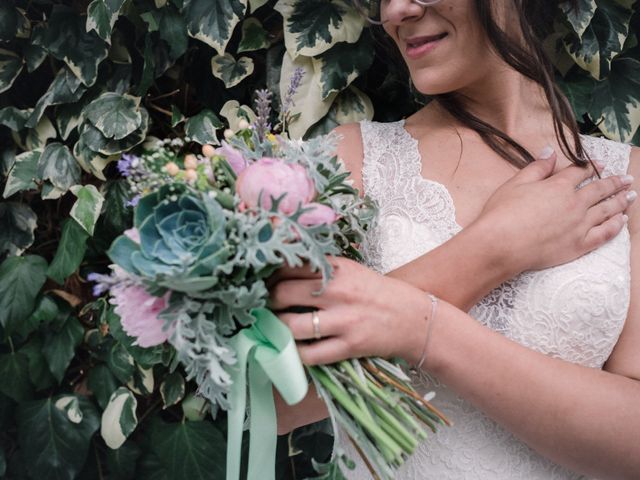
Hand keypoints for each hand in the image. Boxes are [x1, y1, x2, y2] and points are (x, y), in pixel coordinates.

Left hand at [270, 257, 429, 365]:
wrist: (413, 318)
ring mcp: (343, 320)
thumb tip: (281, 272)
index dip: (270, 275)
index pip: (290, 266)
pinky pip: (310, 354)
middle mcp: (337, 291)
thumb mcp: (350, 271)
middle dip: (267, 301)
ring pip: (292, 325)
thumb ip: (320, 270)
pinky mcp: (349, 345)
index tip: (264, 282)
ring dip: (277, 328)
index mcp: (336, 268)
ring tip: (276, 326)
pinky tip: (294, 348)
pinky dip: (296, 353)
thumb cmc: (376, 293)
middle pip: (283, 293)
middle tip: (264, 306)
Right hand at [474, 148, 634, 273]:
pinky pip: (604, 234)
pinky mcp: (578, 246)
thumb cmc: (502, 214)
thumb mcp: (515, 184)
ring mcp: (579, 225)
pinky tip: (621, 221)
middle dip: (615, 182)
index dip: (591, 166)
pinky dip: (615, 226)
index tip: (601, 164)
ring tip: (631, 196)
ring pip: (607, 210)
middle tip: (627, 179)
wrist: (500, 245)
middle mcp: (574, 204)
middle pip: (600, 189)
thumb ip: (537, 167)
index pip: (580, 172)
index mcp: (558, 186)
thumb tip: (550, 152)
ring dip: (620, 201)